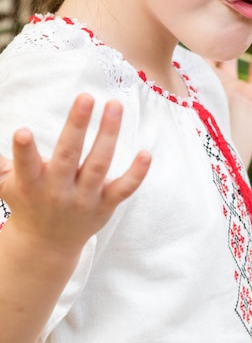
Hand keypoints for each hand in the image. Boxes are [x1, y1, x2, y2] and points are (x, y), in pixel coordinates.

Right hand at [0, 94, 150, 254]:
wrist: (45, 246)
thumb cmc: (27, 203)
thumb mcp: (7, 186)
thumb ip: (0, 165)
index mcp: (31, 183)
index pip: (26, 165)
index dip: (24, 150)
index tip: (23, 131)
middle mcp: (57, 191)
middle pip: (68, 155)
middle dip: (77, 125)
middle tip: (86, 96)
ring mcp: (83, 199)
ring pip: (98, 164)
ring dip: (108, 134)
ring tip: (114, 106)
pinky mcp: (105, 205)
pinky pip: (123, 189)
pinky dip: (137, 173)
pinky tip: (146, 153)